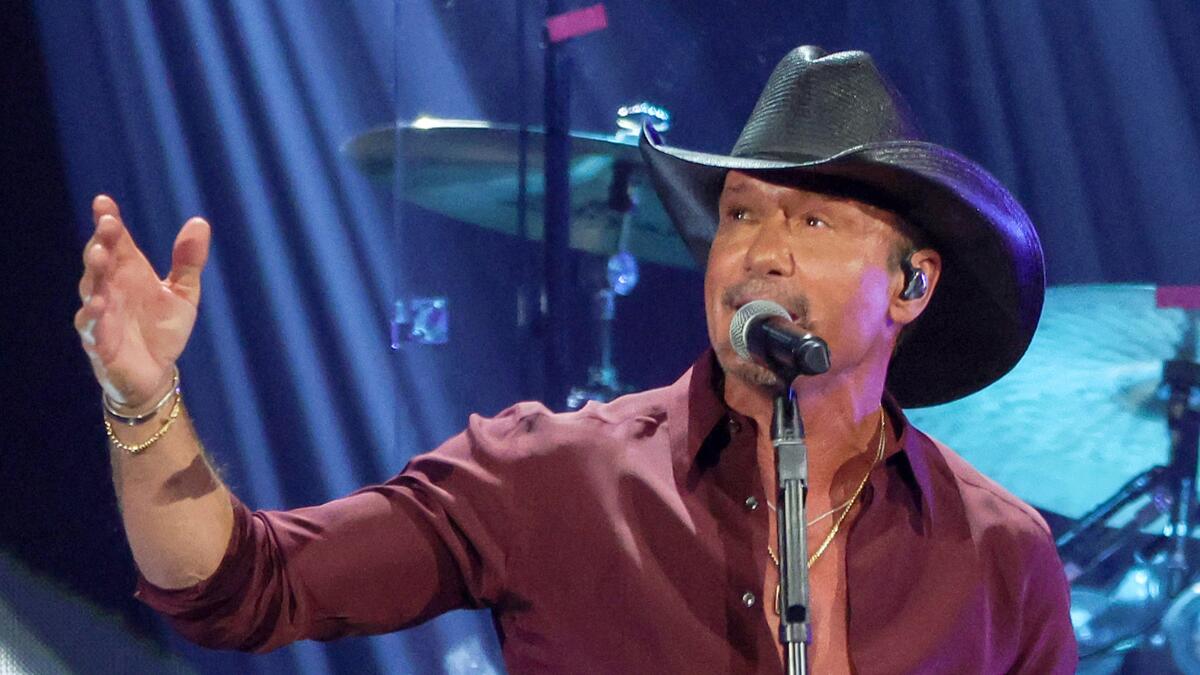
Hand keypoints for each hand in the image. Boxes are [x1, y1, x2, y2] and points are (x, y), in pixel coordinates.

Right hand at [75, 195, 210, 410]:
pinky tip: (99, 302)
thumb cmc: (163, 329)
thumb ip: (189, 261)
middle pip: (100, 259)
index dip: (108, 221)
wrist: (156, 373)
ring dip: (93, 271)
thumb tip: (200, 222)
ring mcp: (102, 314)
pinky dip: (93, 314)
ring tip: (99, 255)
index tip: (104, 202)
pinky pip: (91, 326)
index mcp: (129, 272)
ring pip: (90, 288)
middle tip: (107, 224)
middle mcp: (110, 288)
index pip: (116, 241)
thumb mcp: (184, 293)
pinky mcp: (99, 342)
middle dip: (101, 241)